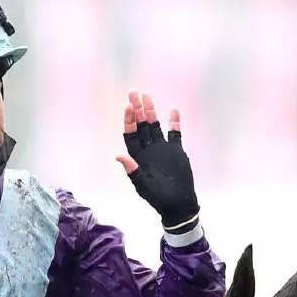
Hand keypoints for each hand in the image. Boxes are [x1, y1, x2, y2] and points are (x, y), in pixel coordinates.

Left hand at [115, 90, 199, 229]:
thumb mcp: (142, 184)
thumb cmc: (158, 197)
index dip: (129, 120)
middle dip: (137, 109)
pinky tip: (173, 110)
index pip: (131, 134)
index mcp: (138, 156)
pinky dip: (174, 122)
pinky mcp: (176, 150)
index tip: (128, 107)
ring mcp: (162, 148)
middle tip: (134, 92)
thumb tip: (118, 156)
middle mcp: (149, 149)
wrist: (178, 203)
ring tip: (148, 95)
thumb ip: (132, 169)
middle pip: (141, 125)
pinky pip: (175, 133)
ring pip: (155, 125)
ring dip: (151, 111)